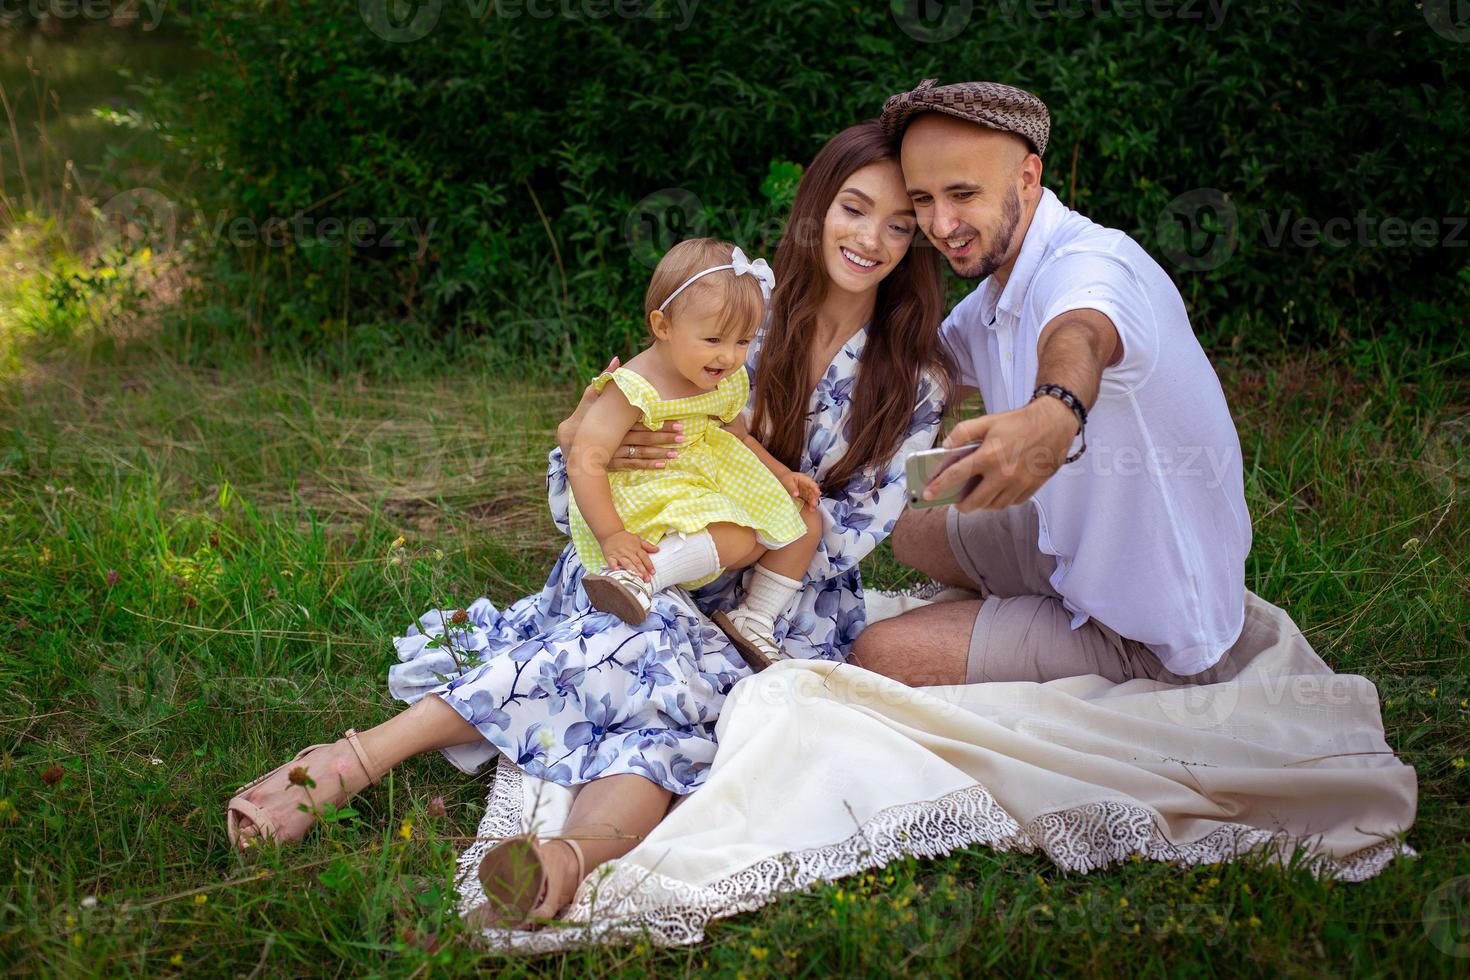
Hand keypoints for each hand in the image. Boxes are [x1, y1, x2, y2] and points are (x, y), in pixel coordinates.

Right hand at [556, 356, 684, 470]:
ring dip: (660, 453)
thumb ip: (606, 378)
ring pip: (641, 453)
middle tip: (683, 436)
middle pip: (645, 438)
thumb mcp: (592, 394)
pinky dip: (647, 465)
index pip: (643, 421)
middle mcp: (618, 436)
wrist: (570, 439)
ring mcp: (616, 451)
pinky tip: (662, 466)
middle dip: (665, 437)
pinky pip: (633, 464)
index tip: (679, 421)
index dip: (661, 423)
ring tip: (677, 453)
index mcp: (617, 420)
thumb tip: (616, 358)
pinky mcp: (613, 462)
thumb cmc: (584, 414)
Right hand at [599, 530, 658, 578]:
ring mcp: (619, 554)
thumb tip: (657, 549)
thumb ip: (648, 546)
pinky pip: (612, 562)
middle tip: (647, 579)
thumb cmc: (625, 538)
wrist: (610, 533)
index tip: (653, 572)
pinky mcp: (610, 556)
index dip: (649, 565)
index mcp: (636, 548)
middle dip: (643, 571)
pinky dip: (614, 566)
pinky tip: (617, 570)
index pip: (644, 557)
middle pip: (637, 562)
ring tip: (638, 577)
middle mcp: (628, 552)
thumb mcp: (638, 539)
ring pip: (627, 563)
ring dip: (632, 570)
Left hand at [781, 471, 820, 509]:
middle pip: (813, 492)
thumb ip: (792, 488)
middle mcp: (807, 485)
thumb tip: (796, 494)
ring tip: (812, 509)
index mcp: (804, 479)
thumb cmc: (785, 479)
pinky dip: (809, 505)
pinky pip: (808, 501)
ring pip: (812, 497)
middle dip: (814, 498)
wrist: (782, 481)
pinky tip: (810, 509)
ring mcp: (806, 491)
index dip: (815, 489)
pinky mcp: (804, 496)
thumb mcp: (787, 481)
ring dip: (813, 503)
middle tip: (813, 504)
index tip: (816, 494)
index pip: (812, 484)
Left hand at [924, 397, 1078, 511]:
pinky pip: (1011, 503)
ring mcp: (1018, 484)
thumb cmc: (1019, 422)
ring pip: (993, 505)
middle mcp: (1003, 474)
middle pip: (975, 501)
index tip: (928, 494)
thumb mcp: (988, 420)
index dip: (939, 486)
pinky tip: (997, 492)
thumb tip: (946, 446)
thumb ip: (963, 432)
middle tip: (957, 501)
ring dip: (982, 504)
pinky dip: (1001, 501)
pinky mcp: (1032, 488)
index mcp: (989, 455)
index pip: (957, 475)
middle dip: (962, 505)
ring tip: (977, 496)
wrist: (1055, 424)